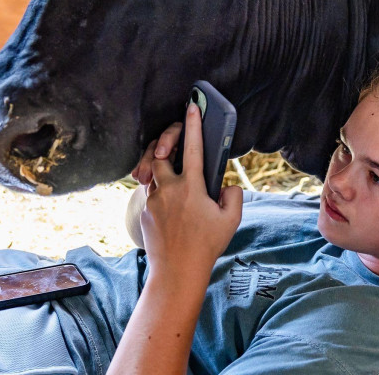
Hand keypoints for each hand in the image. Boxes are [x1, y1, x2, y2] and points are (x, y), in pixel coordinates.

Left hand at [138, 104, 242, 279]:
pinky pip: (150, 190)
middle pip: (161, 151)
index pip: (193, 147)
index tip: (192, 106)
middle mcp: (169, 189)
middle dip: (168, 139)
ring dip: (161, 162)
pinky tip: (169, 195)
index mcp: (191, 187)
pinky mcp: (145, 210)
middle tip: (176, 135)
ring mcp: (153, 199)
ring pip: (153, 169)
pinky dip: (158, 185)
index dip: (193, 124)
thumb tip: (225, 186)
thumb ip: (233, 196)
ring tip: (172, 163)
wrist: (177, 272)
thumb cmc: (207, 246)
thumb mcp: (232, 220)